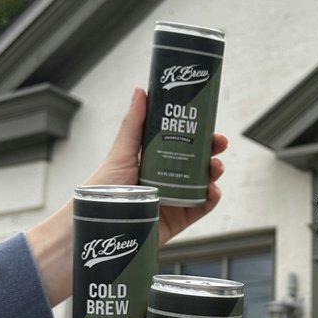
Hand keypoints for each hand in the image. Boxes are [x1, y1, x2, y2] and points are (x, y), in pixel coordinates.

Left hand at [86, 86, 227, 245]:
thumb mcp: (121, 153)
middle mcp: (166, 179)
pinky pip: (202, 207)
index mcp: (154, 161)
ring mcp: (174, 200)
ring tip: (215, 167)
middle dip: (212, 150)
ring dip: (214, 172)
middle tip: (219, 143)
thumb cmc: (103, 190)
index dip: (198, 133)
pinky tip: (213, 189)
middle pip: (197, 161)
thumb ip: (133, 125)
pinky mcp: (179, 220)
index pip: (181, 143)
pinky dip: (212, 198)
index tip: (209, 124)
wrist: (98, 226)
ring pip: (203, 183)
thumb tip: (141, 91)